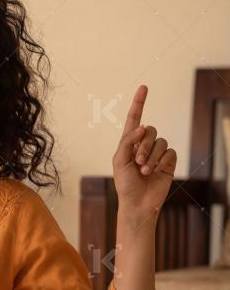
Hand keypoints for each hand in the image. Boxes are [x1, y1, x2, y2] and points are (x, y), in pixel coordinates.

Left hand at [112, 84, 176, 221]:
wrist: (138, 202)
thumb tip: (142, 127)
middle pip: (149, 130)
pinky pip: (170, 151)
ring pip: (160, 141)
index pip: (134, 119)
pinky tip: (155, 171)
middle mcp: (144, 145)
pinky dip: (162, 160)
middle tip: (137, 161)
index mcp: (129, 142)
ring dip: (151, 156)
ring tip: (144, 170)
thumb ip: (128, 141)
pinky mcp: (169, 161)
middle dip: (143, 145)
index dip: (139, 103)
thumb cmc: (124, 182)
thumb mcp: (119, 160)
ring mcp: (157, 153)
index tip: (144, 88)